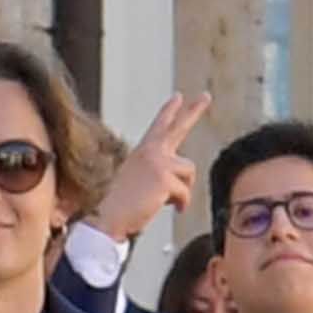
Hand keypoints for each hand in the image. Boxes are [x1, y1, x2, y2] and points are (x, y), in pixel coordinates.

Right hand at [93, 89, 209, 240]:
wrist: (107, 216)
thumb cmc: (122, 205)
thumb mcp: (140, 181)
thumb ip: (159, 172)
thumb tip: (183, 179)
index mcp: (143, 151)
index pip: (159, 126)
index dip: (170, 111)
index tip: (179, 97)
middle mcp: (151, 151)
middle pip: (179, 127)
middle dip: (194, 110)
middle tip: (206, 95)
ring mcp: (158, 161)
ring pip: (189, 172)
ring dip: (183, 190)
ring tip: (163, 200)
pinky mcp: (164, 177)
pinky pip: (186, 192)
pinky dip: (182, 204)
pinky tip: (170, 208)